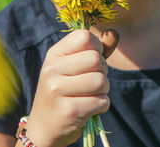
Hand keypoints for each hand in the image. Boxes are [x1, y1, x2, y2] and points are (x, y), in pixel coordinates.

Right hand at [24, 29, 118, 146]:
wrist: (44, 126)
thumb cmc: (64, 91)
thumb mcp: (74, 66)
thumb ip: (97, 49)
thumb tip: (114, 33)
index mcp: (54, 54)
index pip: (85, 37)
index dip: (97, 48)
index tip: (91, 61)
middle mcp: (52, 69)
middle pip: (96, 59)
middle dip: (102, 72)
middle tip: (92, 81)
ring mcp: (58, 90)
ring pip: (101, 81)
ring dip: (104, 90)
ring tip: (91, 94)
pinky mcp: (69, 110)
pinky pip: (102, 101)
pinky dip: (102, 105)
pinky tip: (89, 108)